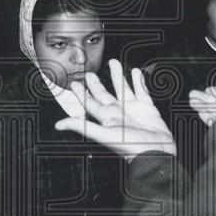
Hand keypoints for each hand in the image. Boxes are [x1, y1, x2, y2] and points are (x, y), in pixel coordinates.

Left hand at [56, 60, 174, 158]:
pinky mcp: (147, 108)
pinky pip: (141, 91)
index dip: (81, 94)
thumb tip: (59, 125)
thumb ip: (82, 126)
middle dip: (96, 84)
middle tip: (89, 73)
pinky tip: (136, 73)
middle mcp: (118, 112)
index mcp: (106, 117)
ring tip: (114, 63)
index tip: (74, 84)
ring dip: (118, 75)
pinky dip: (139, 81)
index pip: (90, 103)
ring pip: (123, 88)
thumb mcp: (103, 135)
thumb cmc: (130, 147)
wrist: (156, 152)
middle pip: (104, 94)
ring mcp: (132, 109)